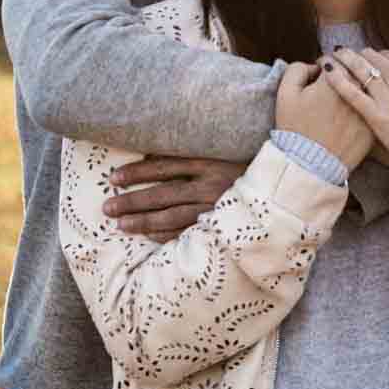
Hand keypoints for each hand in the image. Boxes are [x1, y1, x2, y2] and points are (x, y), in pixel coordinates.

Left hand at [103, 156, 245, 242]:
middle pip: (163, 193)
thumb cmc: (243, 165)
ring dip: (143, 221)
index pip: (164, 166)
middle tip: (107, 207)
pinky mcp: (220, 226)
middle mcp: (211, 185)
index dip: (137, 172)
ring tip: (119, 225)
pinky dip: (166, 235)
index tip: (113, 178)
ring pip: (172, 216)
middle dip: (132, 201)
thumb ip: (187, 154)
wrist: (281, 185)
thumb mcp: (218, 152)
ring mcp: (216, 208)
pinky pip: (188, 233)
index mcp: (208, 162)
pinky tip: (147, 235)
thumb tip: (148, 154)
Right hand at [275, 61, 374, 169]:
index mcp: (333, 82)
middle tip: (337, 77)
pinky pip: (375, 108)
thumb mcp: (285, 94)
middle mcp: (353, 94)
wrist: (309, 165)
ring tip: (348, 90)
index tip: (321, 70)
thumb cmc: (295, 129)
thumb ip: (297, 69)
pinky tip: (358, 107)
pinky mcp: (372, 127)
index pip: (335, 58)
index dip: (326, 62)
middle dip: (345, 69)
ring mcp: (366, 111)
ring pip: (368, 87)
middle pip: (356, 69)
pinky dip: (369, 103)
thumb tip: (313, 66)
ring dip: (360, 84)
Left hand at [323, 48, 388, 164]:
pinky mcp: (375, 116)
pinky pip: (352, 93)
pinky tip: (326, 70)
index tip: (369, 57)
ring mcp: (386, 98)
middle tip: (345, 54)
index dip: (376, 55)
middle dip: (358, 54)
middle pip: (371, 59)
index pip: (388, 54)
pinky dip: (337, 79)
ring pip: (359, 70)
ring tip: (332, 55)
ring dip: (344, 59)